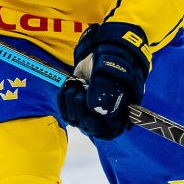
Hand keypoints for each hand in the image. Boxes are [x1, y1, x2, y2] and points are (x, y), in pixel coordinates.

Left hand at [57, 22, 150, 139]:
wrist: (101, 51)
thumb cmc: (113, 61)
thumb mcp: (112, 72)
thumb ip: (106, 90)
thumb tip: (96, 110)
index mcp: (121, 111)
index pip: (110, 131)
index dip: (98, 129)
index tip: (88, 119)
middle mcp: (105, 115)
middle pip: (88, 126)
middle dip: (80, 109)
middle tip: (81, 90)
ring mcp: (91, 111)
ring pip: (74, 119)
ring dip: (70, 101)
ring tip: (77, 84)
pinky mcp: (78, 105)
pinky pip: (65, 111)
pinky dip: (62, 99)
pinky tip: (68, 86)